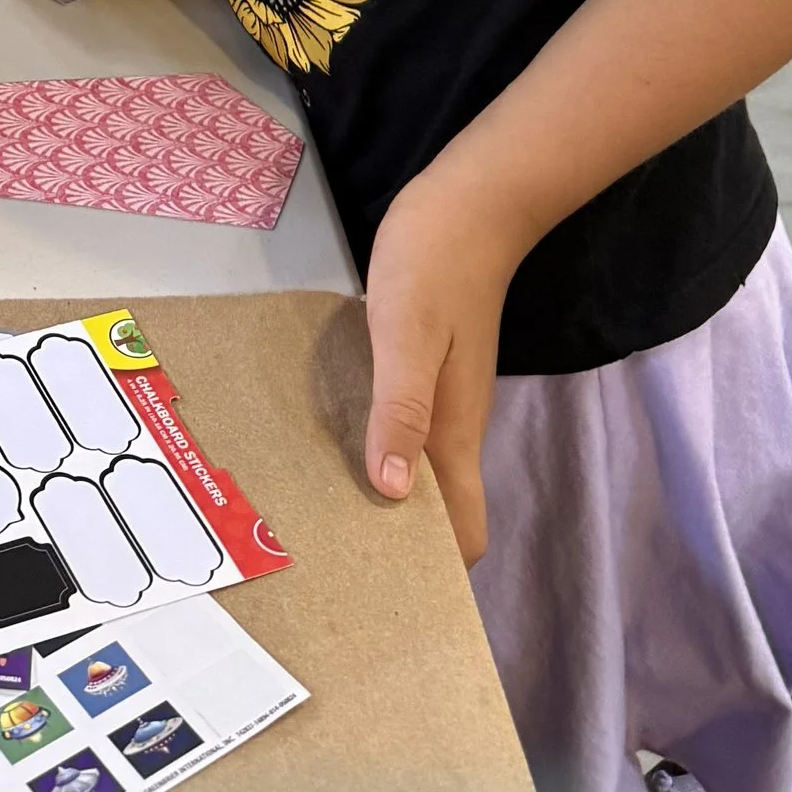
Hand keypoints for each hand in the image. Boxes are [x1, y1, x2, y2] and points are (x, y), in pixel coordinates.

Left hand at [359, 162, 531, 566]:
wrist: (471, 201)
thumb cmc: (435, 263)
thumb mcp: (405, 333)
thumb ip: (401, 410)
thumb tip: (395, 494)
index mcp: (455, 430)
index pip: (467, 526)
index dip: (438, 567)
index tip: (388, 591)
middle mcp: (456, 423)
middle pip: (441, 508)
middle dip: (399, 540)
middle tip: (332, 555)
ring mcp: (446, 395)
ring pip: (421, 469)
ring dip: (383, 494)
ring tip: (320, 510)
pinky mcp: (429, 367)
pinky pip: (406, 428)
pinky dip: (379, 448)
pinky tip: (333, 439)